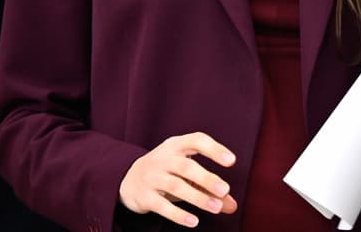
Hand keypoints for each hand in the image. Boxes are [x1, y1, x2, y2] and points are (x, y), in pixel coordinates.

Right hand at [118, 133, 237, 227]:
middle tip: (225, 190)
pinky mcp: (145, 196)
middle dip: (206, 178)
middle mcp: (163, 158)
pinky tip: (194, 221)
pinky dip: (178, 214)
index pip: (196, 140)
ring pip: (175, 186)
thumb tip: (232, 206)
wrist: (128, 179)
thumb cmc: (166, 173)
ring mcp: (152, 177)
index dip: (214, 149)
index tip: (231, 161)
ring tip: (216, 207)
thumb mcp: (186, 174)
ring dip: (197, 197)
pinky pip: (162, 205)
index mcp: (175, 146)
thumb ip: (210, 188)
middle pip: (186, 166)